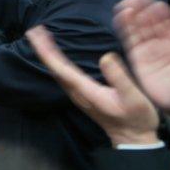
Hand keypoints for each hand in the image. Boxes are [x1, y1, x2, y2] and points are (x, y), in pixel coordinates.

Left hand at [27, 26, 160, 146]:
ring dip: (48, 54)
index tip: (37, 36)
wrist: (134, 139)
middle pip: (54, 68)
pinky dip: (56, 62)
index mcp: (85, 90)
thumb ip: (119, 78)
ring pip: (57, 71)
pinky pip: (64, 75)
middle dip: (43, 49)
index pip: (60, 68)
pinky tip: (57, 55)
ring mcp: (78, 94)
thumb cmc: (136, 118)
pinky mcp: (82, 95)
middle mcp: (77, 92)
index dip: (46, 51)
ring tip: (42, 38)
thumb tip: (105, 56)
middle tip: (34, 31)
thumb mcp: (133, 98)